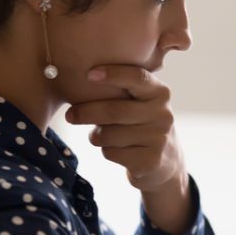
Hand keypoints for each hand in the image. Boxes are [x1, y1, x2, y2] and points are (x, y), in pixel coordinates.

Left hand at [65, 65, 185, 194]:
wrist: (165, 159)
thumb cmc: (140, 122)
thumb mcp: (140, 102)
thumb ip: (121, 90)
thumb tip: (79, 81)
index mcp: (160, 93)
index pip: (137, 77)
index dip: (113, 74)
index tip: (89, 74)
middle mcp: (163, 114)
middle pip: (114, 111)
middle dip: (86, 112)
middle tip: (70, 115)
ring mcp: (158, 139)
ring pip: (109, 134)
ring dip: (96, 136)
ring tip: (101, 135)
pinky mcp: (150, 160)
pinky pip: (112, 153)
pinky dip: (106, 151)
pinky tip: (116, 149)